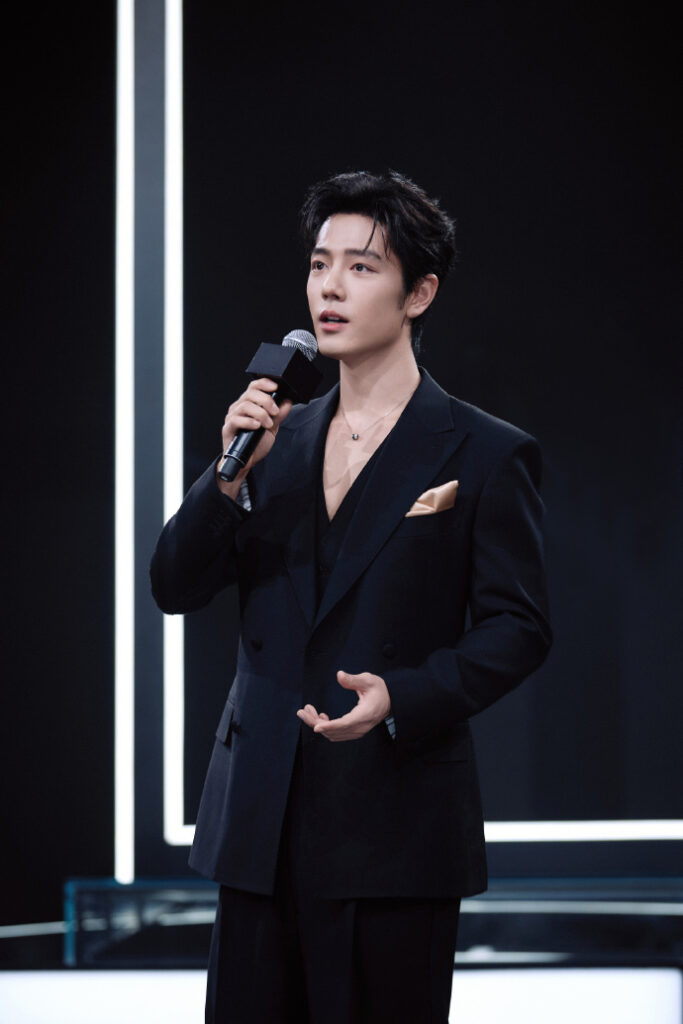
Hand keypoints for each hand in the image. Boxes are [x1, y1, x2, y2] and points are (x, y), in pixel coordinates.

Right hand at [217, 377, 292, 495]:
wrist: (247, 461)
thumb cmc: (256, 443)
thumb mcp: (272, 427)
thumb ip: (279, 415)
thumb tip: (288, 402)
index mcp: (249, 404)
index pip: (254, 387)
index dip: (264, 383)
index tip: (276, 387)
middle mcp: (239, 407)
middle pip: (250, 393)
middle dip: (266, 400)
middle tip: (275, 412)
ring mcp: (232, 417)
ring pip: (245, 405)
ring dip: (261, 413)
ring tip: (268, 424)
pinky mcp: (228, 428)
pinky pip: (236, 419)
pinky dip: (249, 421)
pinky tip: (257, 426)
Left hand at [296, 670, 390, 741]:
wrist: (390, 701)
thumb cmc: (379, 690)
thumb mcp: (368, 680)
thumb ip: (353, 679)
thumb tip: (339, 675)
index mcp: (364, 715)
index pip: (344, 724)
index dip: (329, 726)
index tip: (315, 726)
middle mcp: (360, 727)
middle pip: (334, 730)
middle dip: (315, 722)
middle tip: (302, 711)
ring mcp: (357, 731)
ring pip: (332, 733)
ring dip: (318, 724)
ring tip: (307, 710)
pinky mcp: (353, 731)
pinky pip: (336, 733)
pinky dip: (325, 727)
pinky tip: (321, 716)